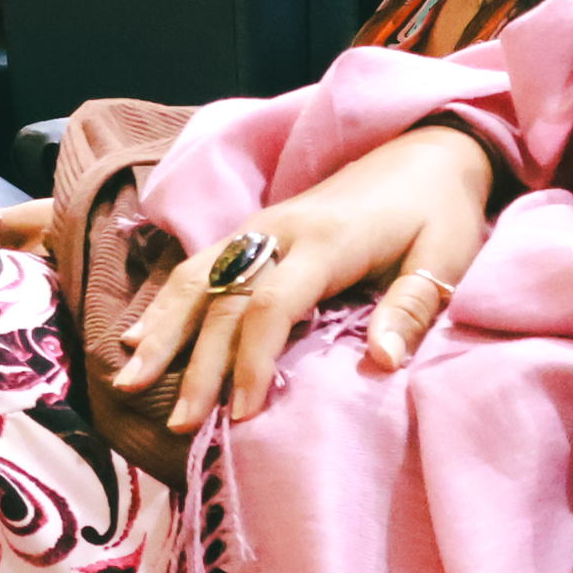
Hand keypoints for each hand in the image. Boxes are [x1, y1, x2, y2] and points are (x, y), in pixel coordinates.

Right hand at [108, 125, 491, 431]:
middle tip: (180, 422)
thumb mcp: (443, 257)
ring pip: (196, 278)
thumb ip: (411, 307)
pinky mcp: (254, 230)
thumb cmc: (439, 212)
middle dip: (198, 364)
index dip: (252, 361)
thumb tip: (382, 362)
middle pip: (223, 300)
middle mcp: (280, 230)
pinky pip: (199, 266)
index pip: (272, 305)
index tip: (242, 415)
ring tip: (129, 381)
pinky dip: (166, 303)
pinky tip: (138, 336)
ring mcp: (260, 227)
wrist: (426, 150)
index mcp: (326, 241)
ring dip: (162, 331)